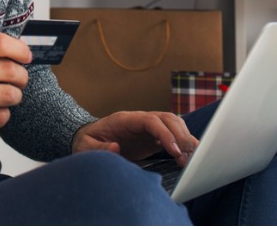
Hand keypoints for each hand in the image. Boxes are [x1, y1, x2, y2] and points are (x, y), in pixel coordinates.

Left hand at [71, 111, 198, 165]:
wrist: (88, 140)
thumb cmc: (87, 142)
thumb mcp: (86, 146)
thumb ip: (99, 148)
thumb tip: (115, 148)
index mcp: (125, 120)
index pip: (150, 120)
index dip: (164, 133)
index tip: (173, 150)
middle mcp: (139, 121)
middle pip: (167, 118)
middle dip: (180, 135)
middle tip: (187, 156)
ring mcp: (147, 129)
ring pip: (173, 124)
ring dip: (185, 138)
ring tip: (190, 158)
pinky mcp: (152, 138)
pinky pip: (172, 136)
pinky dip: (182, 144)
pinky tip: (189, 156)